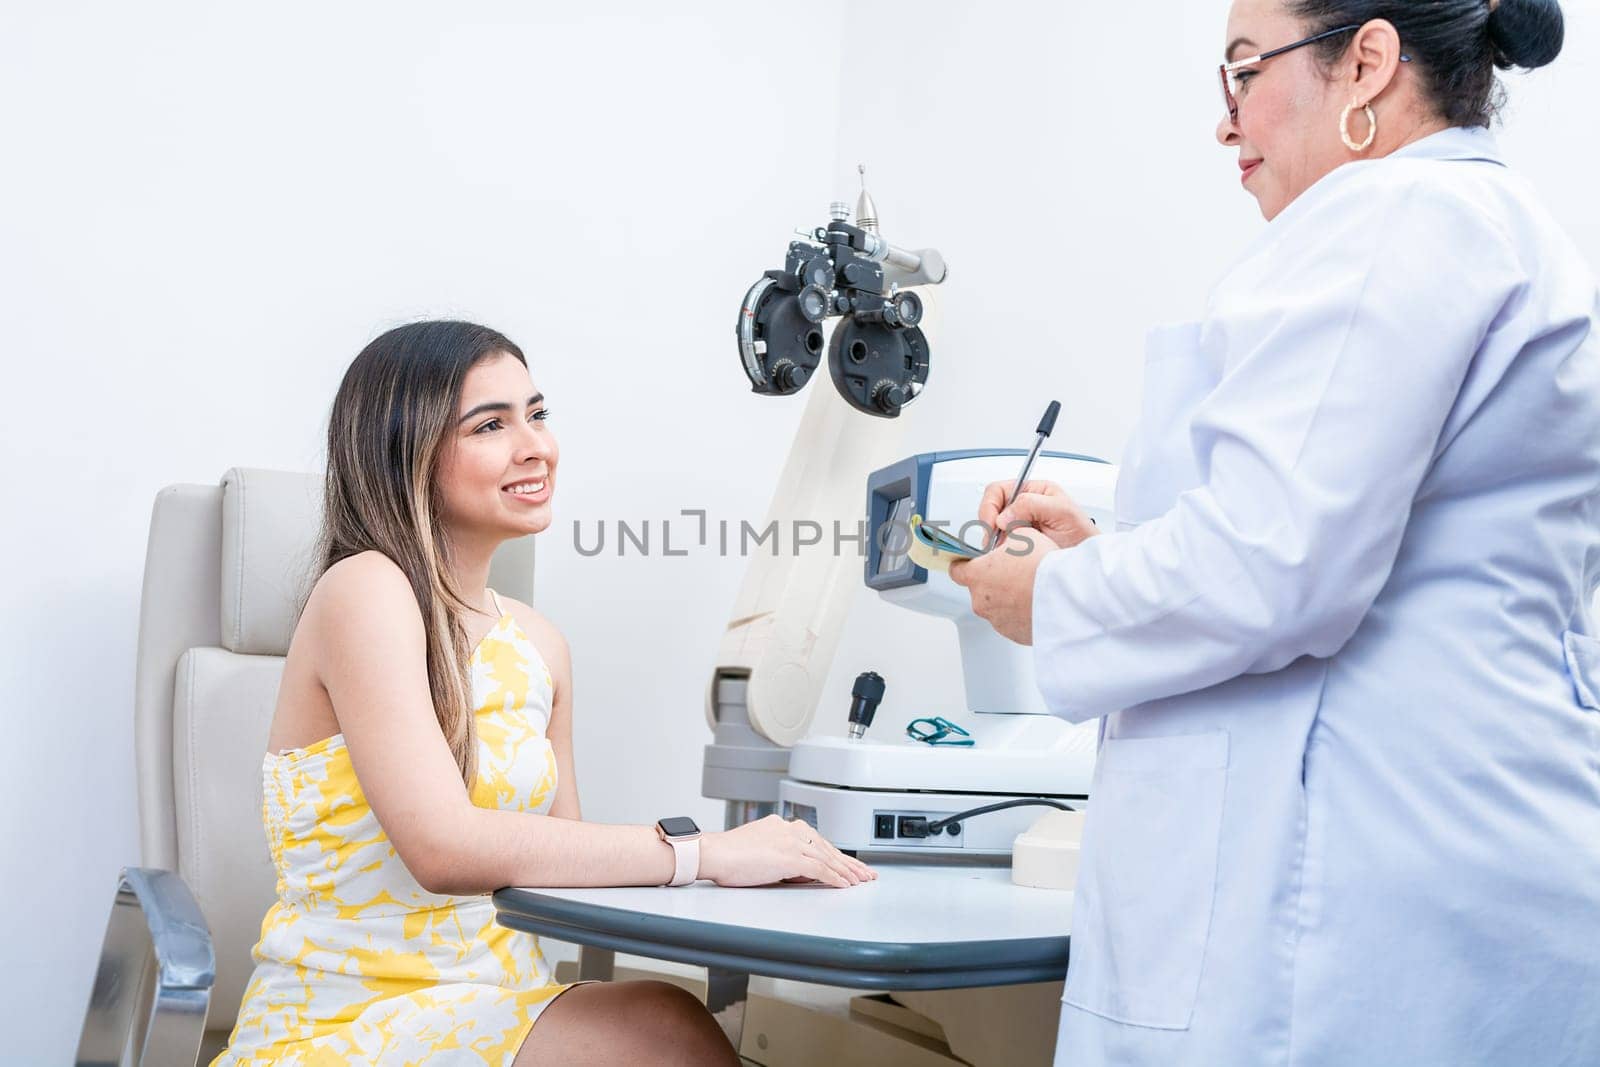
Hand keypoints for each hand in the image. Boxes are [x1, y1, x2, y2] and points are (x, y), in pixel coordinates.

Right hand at [698, 814, 875, 887]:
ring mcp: (790, 842)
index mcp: (782, 826)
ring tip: (859, 881)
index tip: (848, 864)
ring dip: (846, 871)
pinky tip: (844, 885)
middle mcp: (789, 829)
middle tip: (864, 873)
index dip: (835, 854)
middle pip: (826, 847)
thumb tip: (802, 872)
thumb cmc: (728, 856)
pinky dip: (834, 877)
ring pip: (826, 857)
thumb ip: (783, 857)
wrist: (713, 853)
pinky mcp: (788, 856)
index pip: (817, 841)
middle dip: (848, 862)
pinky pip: (818, 868)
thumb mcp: (761, 851)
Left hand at [948, 526, 1055, 644]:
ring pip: (996, 606)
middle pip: (979, 589)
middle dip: (993, 581)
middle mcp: (981, 601)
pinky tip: (1036, 603)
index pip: (956, 570)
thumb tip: (1010, 536)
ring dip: (1008, 598)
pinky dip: (1020, 613)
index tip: (972, 562)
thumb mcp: (1025, 535)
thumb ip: (1009, 535)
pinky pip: (1012, 621)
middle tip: (1015, 572)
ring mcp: (996, 620)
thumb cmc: (1042, 566)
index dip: (964, 564)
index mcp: (977, 575)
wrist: (1065, 596)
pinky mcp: (1013, 633)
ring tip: (1030, 588)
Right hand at [976, 479, 1100, 549]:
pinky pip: (998, 545)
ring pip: (992, 529)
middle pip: (991, 508)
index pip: (998, 490)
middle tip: (995, 540)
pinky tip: (1009, 555)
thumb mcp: (1062, 511)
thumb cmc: (1082, 536)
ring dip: (994, 539)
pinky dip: (999, 551)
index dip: (990, 505)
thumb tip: (1004, 515)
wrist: (1086, 563)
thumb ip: (1032, 504)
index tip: (992, 523)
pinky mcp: (1016, 543)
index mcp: (1034, 491)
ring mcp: (1019, 525)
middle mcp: (1024, 506)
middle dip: (989, 524)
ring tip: (1007, 548)